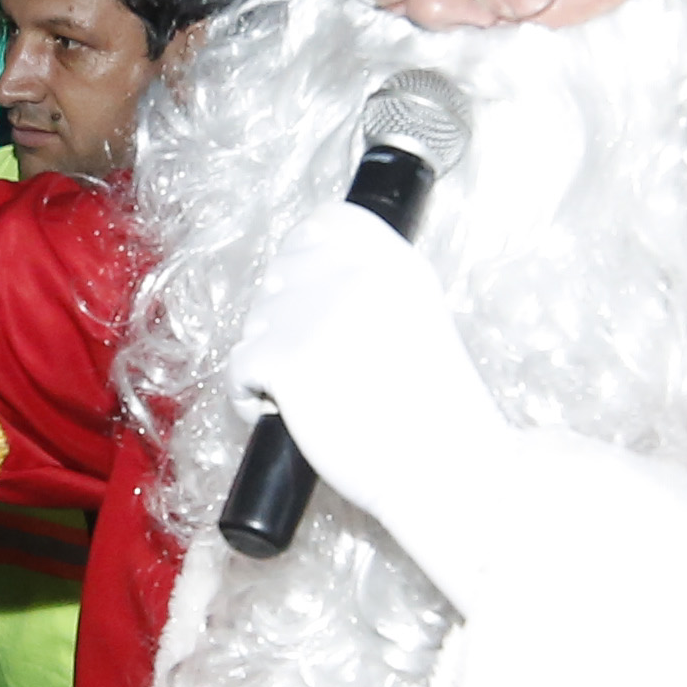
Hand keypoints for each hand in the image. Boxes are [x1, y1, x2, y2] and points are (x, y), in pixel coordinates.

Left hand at [231, 202, 524, 607]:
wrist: (447, 465)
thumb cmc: (442, 411)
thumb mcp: (422, 320)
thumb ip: (374, 290)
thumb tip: (310, 289)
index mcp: (392, 260)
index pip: (326, 221)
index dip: (305, 255)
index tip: (308, 292)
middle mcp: (349, 274)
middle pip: (281, 273)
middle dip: (285, 316)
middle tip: (313, 364)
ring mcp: (311, 314)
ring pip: (255, 323)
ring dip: (269, 359)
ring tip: (307, 398)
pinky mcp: (281, 359)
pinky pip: (238, 368)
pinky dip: (250, 397)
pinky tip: (281, 417)